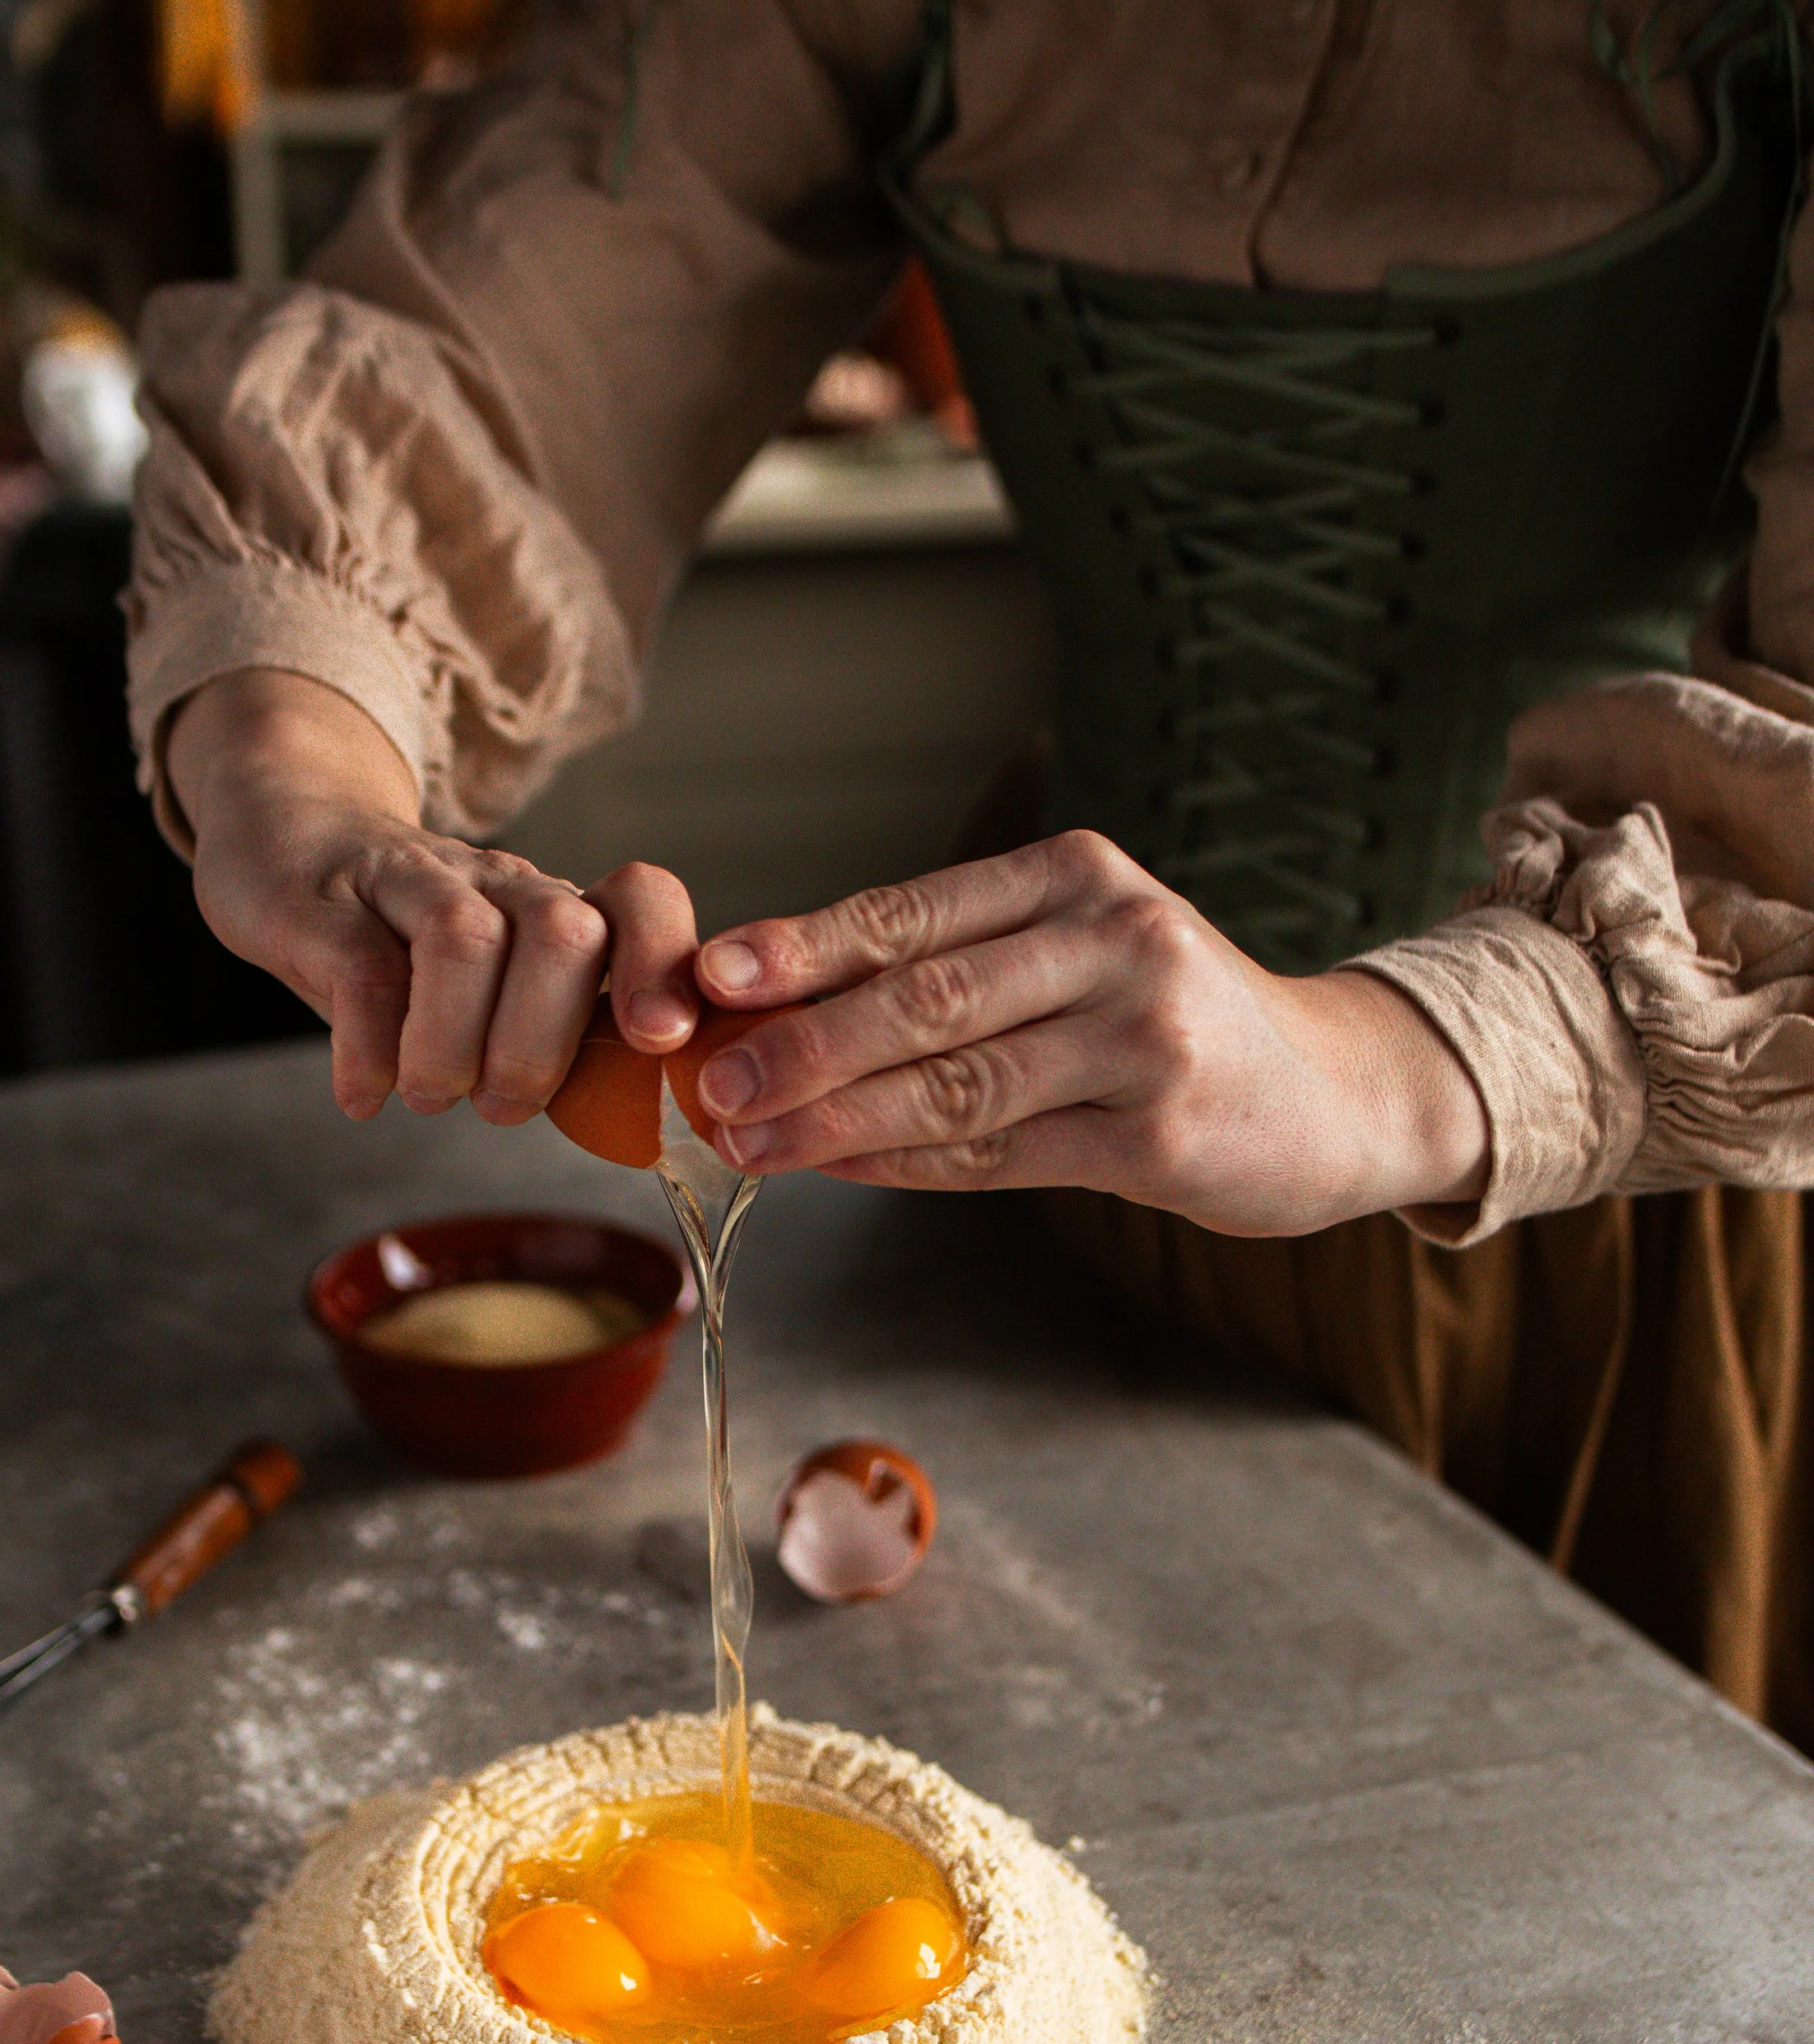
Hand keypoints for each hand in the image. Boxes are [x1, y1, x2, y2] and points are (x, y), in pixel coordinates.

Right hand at [166, 671, 700, 1120]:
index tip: (655, 1042)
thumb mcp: (489, 987)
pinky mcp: (325, 899)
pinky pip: (362, 969)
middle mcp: (494, 886)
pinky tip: (364, 1093)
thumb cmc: (401, 944)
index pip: (640, 900)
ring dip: (453, 1045)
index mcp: (551, 909)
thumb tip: (624, 1124)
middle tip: (499, 1106)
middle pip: (562, 933)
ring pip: (466, 940)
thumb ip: (553, 1042)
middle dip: (539, 1045)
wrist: (281, 837)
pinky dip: (370, 1051)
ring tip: (430, 1094)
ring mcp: (409, 881)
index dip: (660, 965)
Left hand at [684, 832, 1489, 1234]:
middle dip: (804, 1046)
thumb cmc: (1162, 1020)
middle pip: (926, 1000)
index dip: (804, 948)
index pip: (913, 913)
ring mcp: (1143, 1038)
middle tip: (713, 1084)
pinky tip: (838, 1168)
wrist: (1330, 1091)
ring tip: (749, 1141)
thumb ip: (949, 967)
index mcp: (1076, 876)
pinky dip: (907, 1166)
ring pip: (954, 1086)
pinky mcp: (1158, 1134)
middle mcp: (1116, 940)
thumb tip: (773, 1002)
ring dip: (838, 1120)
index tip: (712, 975)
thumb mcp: (1074, 952)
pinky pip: (1001, 1155)